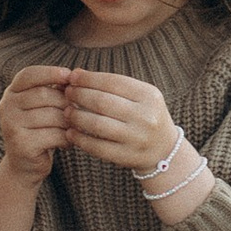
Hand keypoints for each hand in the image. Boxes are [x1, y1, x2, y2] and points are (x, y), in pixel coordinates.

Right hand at [0, 65, 74, 186]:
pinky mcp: (21, 144)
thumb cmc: (40, 129)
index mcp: (11, 93)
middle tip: (78, 111)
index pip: (28, 74)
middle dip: (65, 101)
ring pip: (51, 115)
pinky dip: (66, 138)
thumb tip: (76, 74)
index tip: (69, 75)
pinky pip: (53, 135)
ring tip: (74, 128)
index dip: (49, 72)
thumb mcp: (44, 106)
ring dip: (69, 122)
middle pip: (43, 94)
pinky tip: (68, 142)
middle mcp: (6, 107)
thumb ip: (54, 89)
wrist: (26, 165)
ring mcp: (11, 126)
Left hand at [61, 72, 181, 180]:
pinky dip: (80, 139)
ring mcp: (137, 138)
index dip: (88, 79)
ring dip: (76, 117)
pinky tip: (70, 132)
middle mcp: (145, 116)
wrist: (164, 150)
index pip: (112, 82)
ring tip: (67, 112)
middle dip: (79, 95)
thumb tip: (77, 74)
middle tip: (67, 93)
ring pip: (97, 124)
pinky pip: (97, 147)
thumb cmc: (145, 116)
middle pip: (102, 102)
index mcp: (149, 95)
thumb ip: (112, 85)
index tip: (72, 77)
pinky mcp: (127, 156)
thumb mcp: (139, 96)